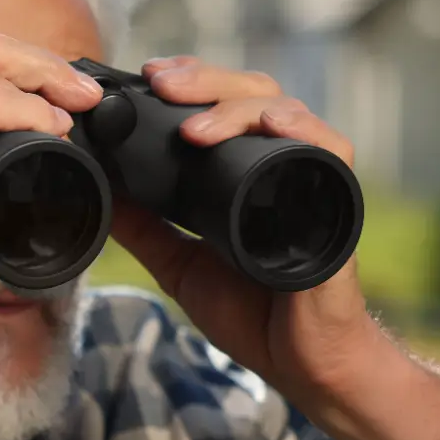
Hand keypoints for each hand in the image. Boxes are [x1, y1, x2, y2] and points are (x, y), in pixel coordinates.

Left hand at [108, 55, 401, 437]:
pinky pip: (333, 149)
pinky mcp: (338, 205)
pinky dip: (304, 129)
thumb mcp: (180, 265)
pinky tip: (272, 122)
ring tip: (192, 128)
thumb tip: (101, 191)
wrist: (299, 362)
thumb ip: (145, 228)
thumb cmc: (253, 313)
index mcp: (247, 169)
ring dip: (236, 108)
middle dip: (204, 79)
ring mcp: (312, 180)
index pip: (223, 101)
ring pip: (284, 110)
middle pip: (250, 91)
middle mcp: (282, 163)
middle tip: (159, 81)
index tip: (145, 77)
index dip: (190, 80)